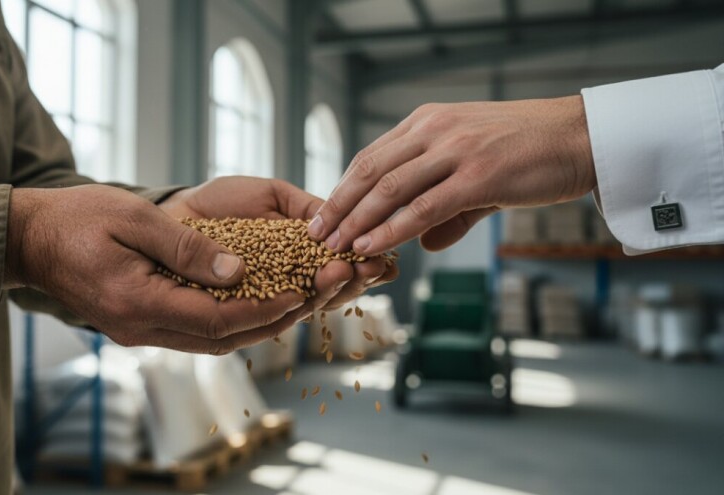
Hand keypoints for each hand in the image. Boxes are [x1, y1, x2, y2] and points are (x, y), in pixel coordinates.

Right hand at [5, 184, 308, 354]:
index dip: (264, 310)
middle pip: (220, 339)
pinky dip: (226, 320)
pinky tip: (249, 300)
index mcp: (139, 303)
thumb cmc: (78, 219)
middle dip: (269, 323)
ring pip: (208, 340)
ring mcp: (137, 331)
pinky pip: (192, 331)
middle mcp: (140, 329)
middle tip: (310, 302)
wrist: (31, 238)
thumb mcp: (135, 219)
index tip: (301, 293)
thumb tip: (239, 271)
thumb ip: (187, 247)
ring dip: (251, 326)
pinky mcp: (137, 324)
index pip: (217, 320)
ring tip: (291, 302)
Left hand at [160, 176, 397, 310]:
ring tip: (342, 272)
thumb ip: (308, 209)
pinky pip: (264, 314)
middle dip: (351, 280)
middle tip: (366, 267)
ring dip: (327, 292)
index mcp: (299, 258)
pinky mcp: (234, 312)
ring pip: (302, 307)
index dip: (363, 265)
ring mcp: (261, 301)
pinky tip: (305, 290)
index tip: (384, 259)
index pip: (338, 267)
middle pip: (327, 292)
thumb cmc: (223, 203)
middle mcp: (285, 285)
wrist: (174, 212)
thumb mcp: (273, 196)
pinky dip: (287, 303)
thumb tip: (347, 223)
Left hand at [308, 95, 595, 254]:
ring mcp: (456, 150)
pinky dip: (392, 229)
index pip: (370, 156)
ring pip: (390, 189)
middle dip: (338, 207)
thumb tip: (422, 245)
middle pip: (370, 171)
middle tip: (314, 236)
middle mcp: (434, 130)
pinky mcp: (478, 175)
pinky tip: (371, 246)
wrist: (582, 138)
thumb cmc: (530, 153)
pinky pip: (423, 207)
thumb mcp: (478, 173)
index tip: (321, 216)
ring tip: (334, 247)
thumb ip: (447, 211)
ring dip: (357, 221)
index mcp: (428, 122)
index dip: (342, 189)